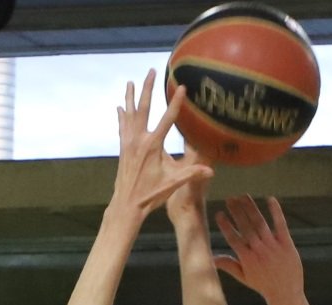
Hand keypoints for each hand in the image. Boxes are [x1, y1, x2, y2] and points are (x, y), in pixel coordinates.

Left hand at [110, 72, 208, 222]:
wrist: (126, 205)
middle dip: (147, 89)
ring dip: (131, 97)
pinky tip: (120, 107)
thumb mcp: (173, 184)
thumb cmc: (150, 195)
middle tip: (150, 72)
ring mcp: (129, 143)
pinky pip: (122, 126)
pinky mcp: (123, 148)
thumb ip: (191, 174)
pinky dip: (122, 115)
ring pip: (129, 114)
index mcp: (153, 146)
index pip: (167, 119)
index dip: (175, 102)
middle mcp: (139, 140)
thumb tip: (211, 171)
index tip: (180, 87)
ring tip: (131, 82)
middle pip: (143, 108)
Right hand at [212, 195, 306, 304]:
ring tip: (243, 196)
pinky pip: (280, 224)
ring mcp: (273, 246)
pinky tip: (270, 199)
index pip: (233, 238)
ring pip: (260, 223)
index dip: (225, 225)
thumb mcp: (244, 277)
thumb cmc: (263, 285)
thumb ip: (228, 265)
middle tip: (230, 198)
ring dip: (251, 208)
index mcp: (247, 259)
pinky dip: (275, 211)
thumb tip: (211, 258)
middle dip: (236, 211)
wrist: (286, 294)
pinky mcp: (286, 243)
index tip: (219, 214)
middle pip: (245, 226)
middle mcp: (259, 250)